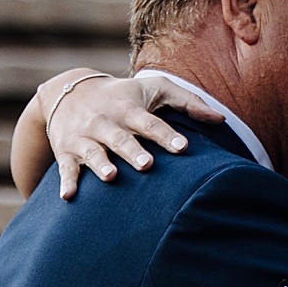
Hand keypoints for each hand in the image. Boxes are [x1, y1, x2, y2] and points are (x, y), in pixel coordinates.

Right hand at [47, 70, 215, 196]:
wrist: (68, 92)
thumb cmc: (124, 96)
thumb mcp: (154, 89)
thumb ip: (187, 103)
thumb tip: (222, 119)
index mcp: (129, 109)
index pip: (150, 123)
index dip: (166, 135)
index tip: (183, 148)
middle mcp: (106, 123)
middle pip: (121, 138)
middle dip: (132, 151)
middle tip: (147, 164)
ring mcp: (84, 137)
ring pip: (92, 152)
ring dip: (100, 165)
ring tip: (111, 177)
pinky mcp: (66, 151)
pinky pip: (65, 168)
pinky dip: (67, 181)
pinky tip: (68, 197)